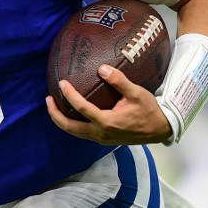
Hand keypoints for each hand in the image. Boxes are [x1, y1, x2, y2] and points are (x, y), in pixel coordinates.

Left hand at [46, 64, 172, 144]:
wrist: (160, 129)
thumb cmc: (149, 110)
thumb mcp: (137, 93)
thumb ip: (119, 81)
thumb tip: (102, 68)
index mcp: (108, 122)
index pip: (82, 108)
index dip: (69, 95)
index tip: (61, 83)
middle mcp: (101, 133)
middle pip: (70, 127)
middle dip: (55, 115)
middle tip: (47, 100)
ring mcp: (102, 139)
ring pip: (75, 133)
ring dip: (62, 120)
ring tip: (54, 106)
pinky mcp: (104, 139)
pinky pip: (83, 133)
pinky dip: (72, 124)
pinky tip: (71, 113)